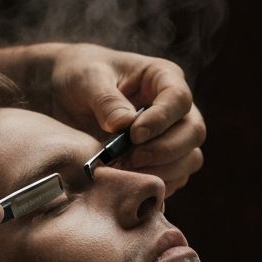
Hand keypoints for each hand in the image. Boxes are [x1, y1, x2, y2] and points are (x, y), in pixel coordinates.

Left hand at [48, 44, 206, 196]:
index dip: (161, 120)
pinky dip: (155, 184)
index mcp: (163, 77)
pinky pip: (175, 179)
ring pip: (189, 159)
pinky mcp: (164, 162)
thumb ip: (106, 101)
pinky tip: (129, 183)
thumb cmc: (82, 76)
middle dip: (164, 151)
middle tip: (130, 159)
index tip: (134, 135)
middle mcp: (176, 108)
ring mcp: (174, 136)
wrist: (69, 97)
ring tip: (124, 172)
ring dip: (161, 172)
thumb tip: (125, 125)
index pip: (179, 99)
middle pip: (193, 132)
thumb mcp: (88, 79)